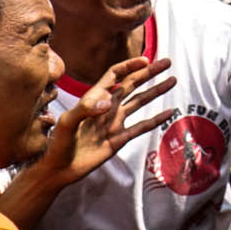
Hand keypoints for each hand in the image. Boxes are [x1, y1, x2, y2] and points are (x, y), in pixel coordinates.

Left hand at [28, 58, 181, 191]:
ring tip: (172, 80)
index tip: (145, 60)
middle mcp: (107, 107)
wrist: (58, 169)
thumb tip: (110, 101)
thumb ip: (86, 109)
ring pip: (140, 102)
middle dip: (149, 72)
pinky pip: (141, 127)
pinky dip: (156, 119)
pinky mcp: (119, 139)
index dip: (129, 66)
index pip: (114, 75)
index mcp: (93, 98)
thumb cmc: (58, 143)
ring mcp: (114, 123)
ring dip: (156, 91)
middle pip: (132, 84)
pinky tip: (168, 112)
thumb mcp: (67, 123)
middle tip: (167, 62)